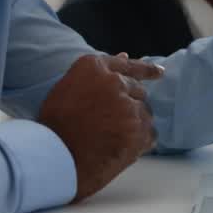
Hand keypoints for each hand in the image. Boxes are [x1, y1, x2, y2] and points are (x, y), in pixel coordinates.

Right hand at [39, 53, 162, 201]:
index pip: (128, 65)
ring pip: (144, 113)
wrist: (53, 157)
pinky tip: (123, 149)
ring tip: (111, 139)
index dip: (146, 70)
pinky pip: (150, 135)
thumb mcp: (68, 88)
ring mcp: (128, 107)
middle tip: (113, 123)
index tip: (159, 73)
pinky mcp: (137, 131)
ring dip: (134, 125)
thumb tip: (126, 55)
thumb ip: (98, 74)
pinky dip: (140, 142)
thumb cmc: (54, 125)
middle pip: (138, 91)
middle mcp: (114, 82)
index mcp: (94, 67)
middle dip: (129, 105)